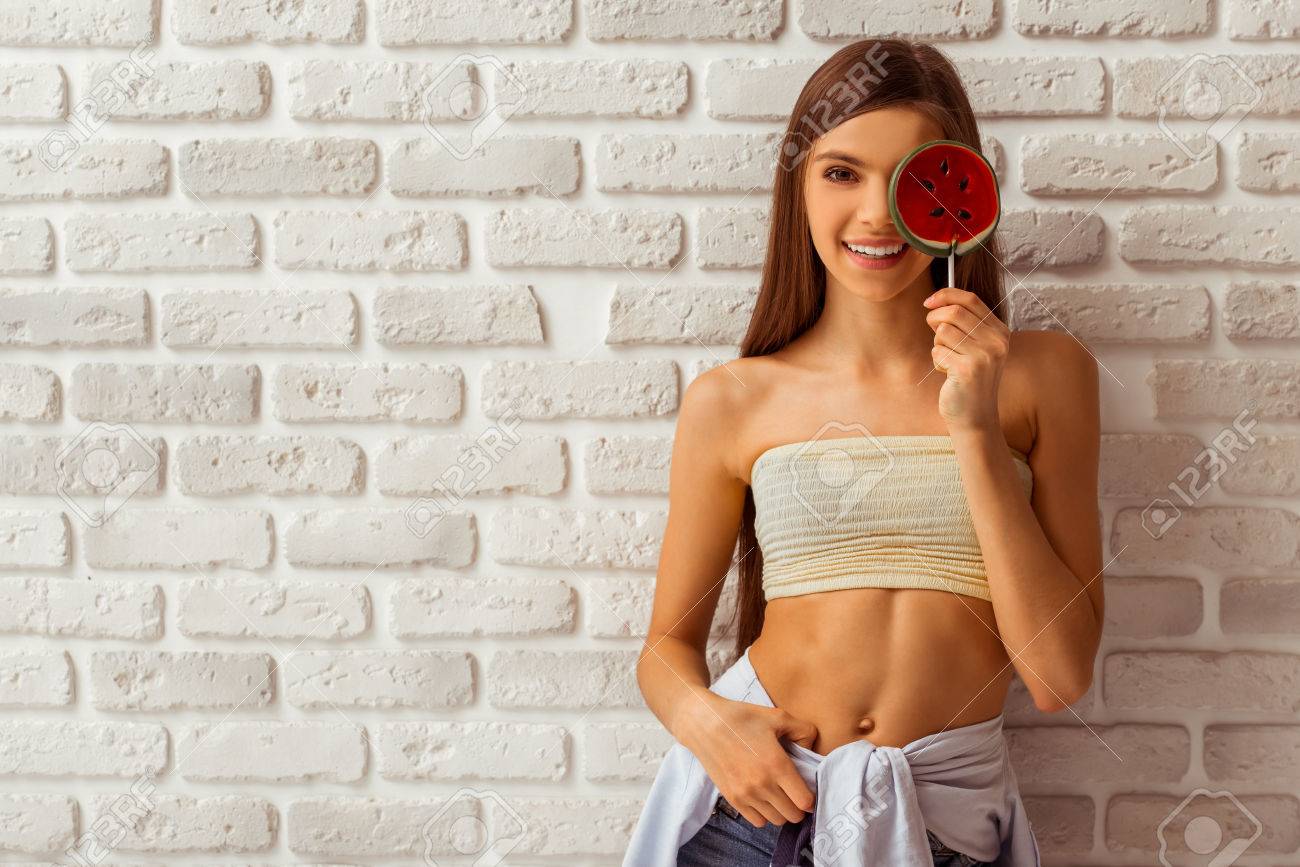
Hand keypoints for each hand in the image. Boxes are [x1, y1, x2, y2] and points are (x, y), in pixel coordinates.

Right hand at [676, 692, 817, 827]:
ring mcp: (745, 794)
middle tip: (794, 791)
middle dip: (798, 805)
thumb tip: (813, 750)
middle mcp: (762, 784)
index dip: (811, 797)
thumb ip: (804, 731)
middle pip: (793, 815)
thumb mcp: (778, 716)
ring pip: (777, 820)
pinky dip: (764, 813)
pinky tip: (763, 797)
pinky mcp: (732, 799)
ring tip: (778, 793)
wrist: (704, 724)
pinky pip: (758, 821)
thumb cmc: (742, 717)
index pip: (805, 801)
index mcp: (777, 764)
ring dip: (782, 810)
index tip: (808, 789)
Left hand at [923, 287, 1008, 432]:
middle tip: (933, 332)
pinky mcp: (968, 369)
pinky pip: (938, 351)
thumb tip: (936, 301)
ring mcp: (985, 355)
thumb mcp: (975, 347)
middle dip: (935, 319)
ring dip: (937, 344)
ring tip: (948, 360)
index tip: (929, 301)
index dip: (946, 295)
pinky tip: (948, 374)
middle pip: (954, 312)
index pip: (971, 299)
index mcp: (1000, 332)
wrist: (975, 417)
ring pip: (943, 331)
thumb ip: (964, 324)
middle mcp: (997, 341)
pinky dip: (937, 361)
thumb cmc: (969, 380)